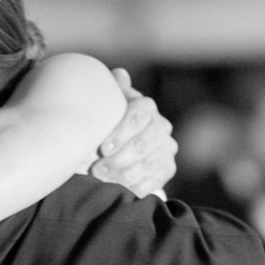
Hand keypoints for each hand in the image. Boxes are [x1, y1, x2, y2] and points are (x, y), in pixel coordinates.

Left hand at [89, 68, 177, 195]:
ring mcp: (166, 148)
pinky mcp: (167, 168)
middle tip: (96, 170)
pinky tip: (119, 191)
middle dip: (118, 159)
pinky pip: (155, 180)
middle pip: (142, 144)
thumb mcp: (106, 106)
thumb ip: (110, 91)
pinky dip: (136, 187)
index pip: (138, 116)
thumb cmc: (107, 122)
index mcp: (146, 107)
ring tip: (102, 181)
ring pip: (147, 164)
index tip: (103, 148)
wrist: (121, 146)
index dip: (121, 132)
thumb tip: (119, 74)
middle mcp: (161, 126)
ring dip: (123, 175)